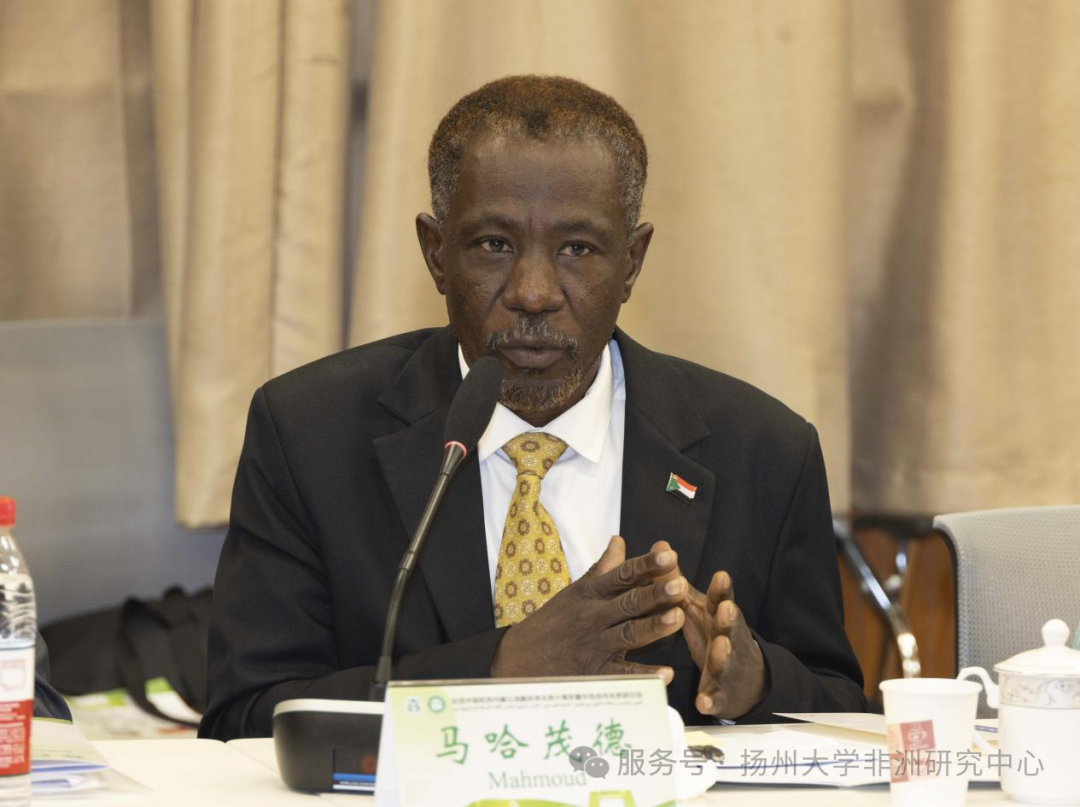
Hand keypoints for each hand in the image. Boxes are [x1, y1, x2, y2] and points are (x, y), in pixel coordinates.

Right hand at [491, 536, 686, 681]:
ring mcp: (594, 646)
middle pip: (628, 603)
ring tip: (678, 617)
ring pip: (628, 634)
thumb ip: (602, 569)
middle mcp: (593, 617)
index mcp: (590, 593)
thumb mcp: (575, 591)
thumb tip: (619, 540)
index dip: (646, 565)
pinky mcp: (595, 674)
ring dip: (654, 627)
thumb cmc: (553, 622)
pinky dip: (644, 675)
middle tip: (680, 583)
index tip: (669, 554)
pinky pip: (622, 675)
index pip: (622, 575)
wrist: (517, 659)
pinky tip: (666, 674)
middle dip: (655, 593)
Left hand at [650, 541, 764, 718]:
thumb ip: (676, 580)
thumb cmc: (712, 631)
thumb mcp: (696, 606)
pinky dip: (710, 698)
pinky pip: (715, 697)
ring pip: (726, 659)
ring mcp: (726, 666)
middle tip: (726, 609)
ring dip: (723, 653)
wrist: (743, 678)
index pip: (720, 600)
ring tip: (720, 647)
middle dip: (729, 618)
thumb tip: (659, 546)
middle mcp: (727, 638)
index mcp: (717, 617)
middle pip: (730, 627)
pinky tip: (702, 702)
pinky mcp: (720, 693)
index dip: (722, 590)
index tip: (720, 575)